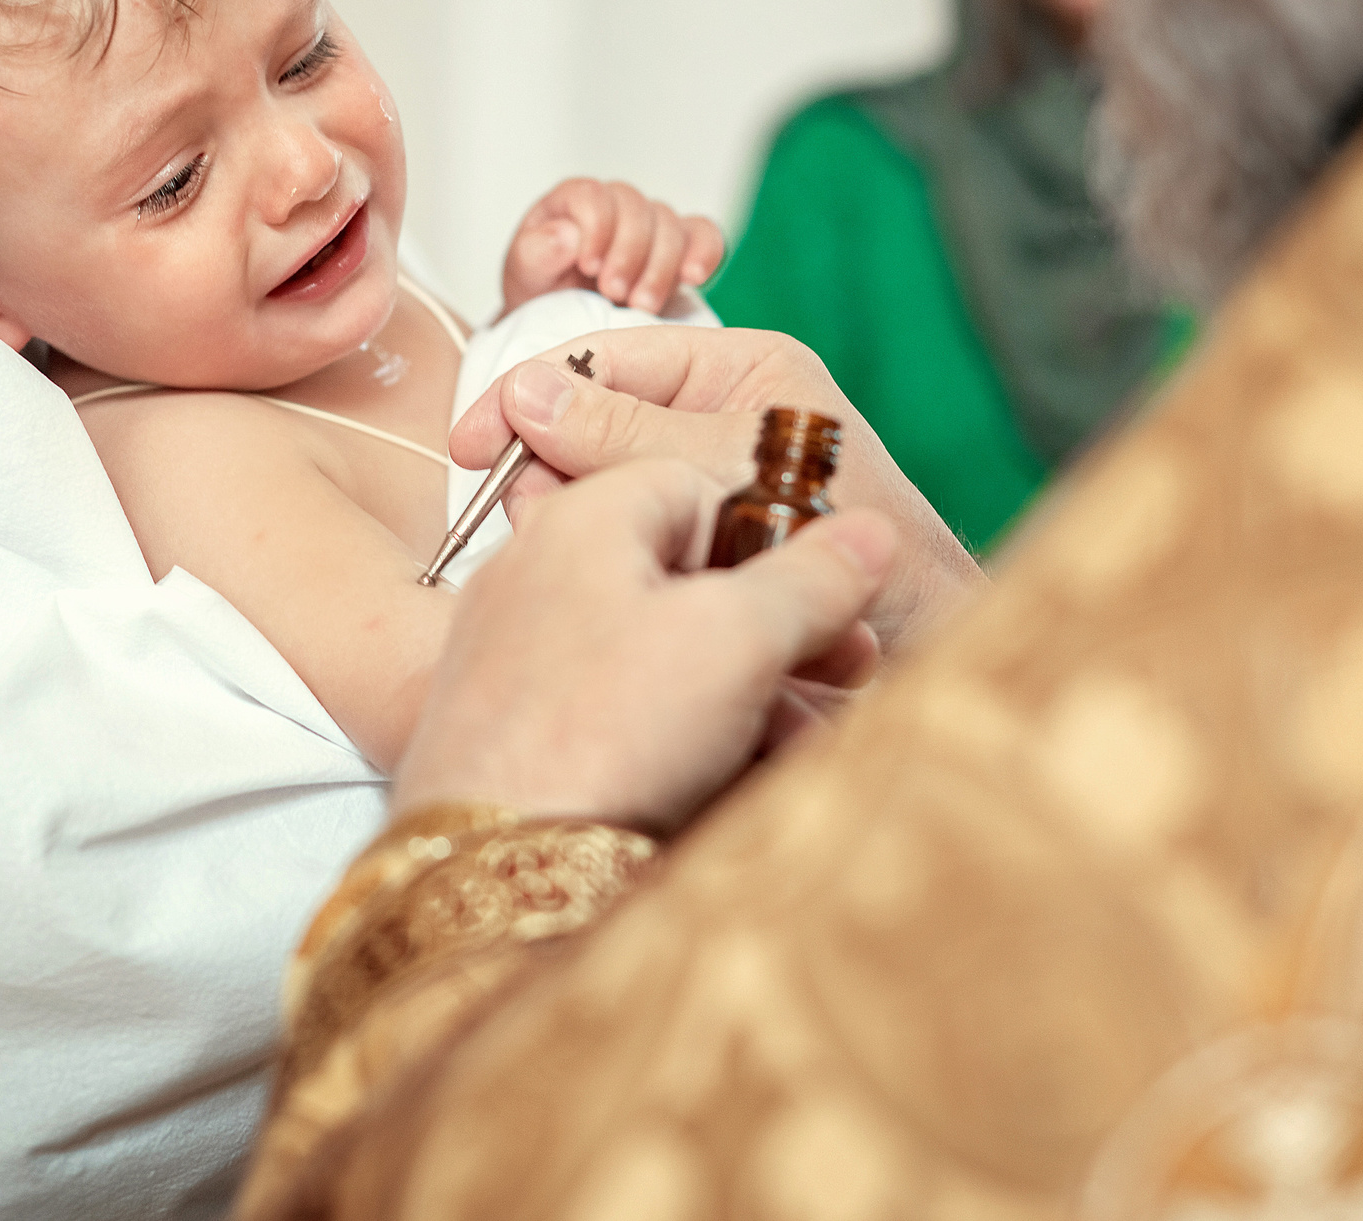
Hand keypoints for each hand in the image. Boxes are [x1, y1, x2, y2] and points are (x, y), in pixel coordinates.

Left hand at [395, 459, 894, 832]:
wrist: (492, 876)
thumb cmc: (600, 737)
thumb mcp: (735, 640)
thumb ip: (811, 577)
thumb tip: (870, 534)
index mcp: (580, 523)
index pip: (695, 486)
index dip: (771, 533)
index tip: (826, 587)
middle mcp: (539, 580)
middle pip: (685, 580)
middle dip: (779, 631)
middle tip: (846, 669)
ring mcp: (524, 663)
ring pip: (664, 657)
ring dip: (752, 697)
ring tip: (806, 749)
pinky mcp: (523, 740)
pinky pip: (624, 718)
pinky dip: (689, 741)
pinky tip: (742, 785)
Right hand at [449, 326, 983, 653]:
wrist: (933, 653)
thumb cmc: (874, 552)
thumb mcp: (739, 473)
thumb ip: (631, 433)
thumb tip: (529, 393)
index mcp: (737, 371)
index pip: (604, 358)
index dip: (529, 396)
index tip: (471, 446)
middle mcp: (715, 420)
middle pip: (587, 428)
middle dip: (555, 476)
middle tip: (543, 527)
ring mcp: (703, 486)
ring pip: (596, 494)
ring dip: (586, 531)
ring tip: (618, 574)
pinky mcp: (698, 550)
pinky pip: (625, 544)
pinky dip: (615, 569)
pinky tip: (627, 600)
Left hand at [501, 179, 724, 316]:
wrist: (564, 328)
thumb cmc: (541, 296)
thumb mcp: (523, 277)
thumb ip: (535, 253)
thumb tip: (566, 235)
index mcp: (572, 203)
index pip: (593, 195)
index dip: (596, 228)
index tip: (589, 267)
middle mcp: (615, 207)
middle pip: (637, 208)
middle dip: (629, 253)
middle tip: (614, 293)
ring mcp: (650, 226)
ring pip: (670, 225)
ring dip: (659, 267)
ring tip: (641, 305)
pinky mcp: (680, 249)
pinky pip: (704, 235)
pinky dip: (704, 253)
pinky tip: (693, 278)